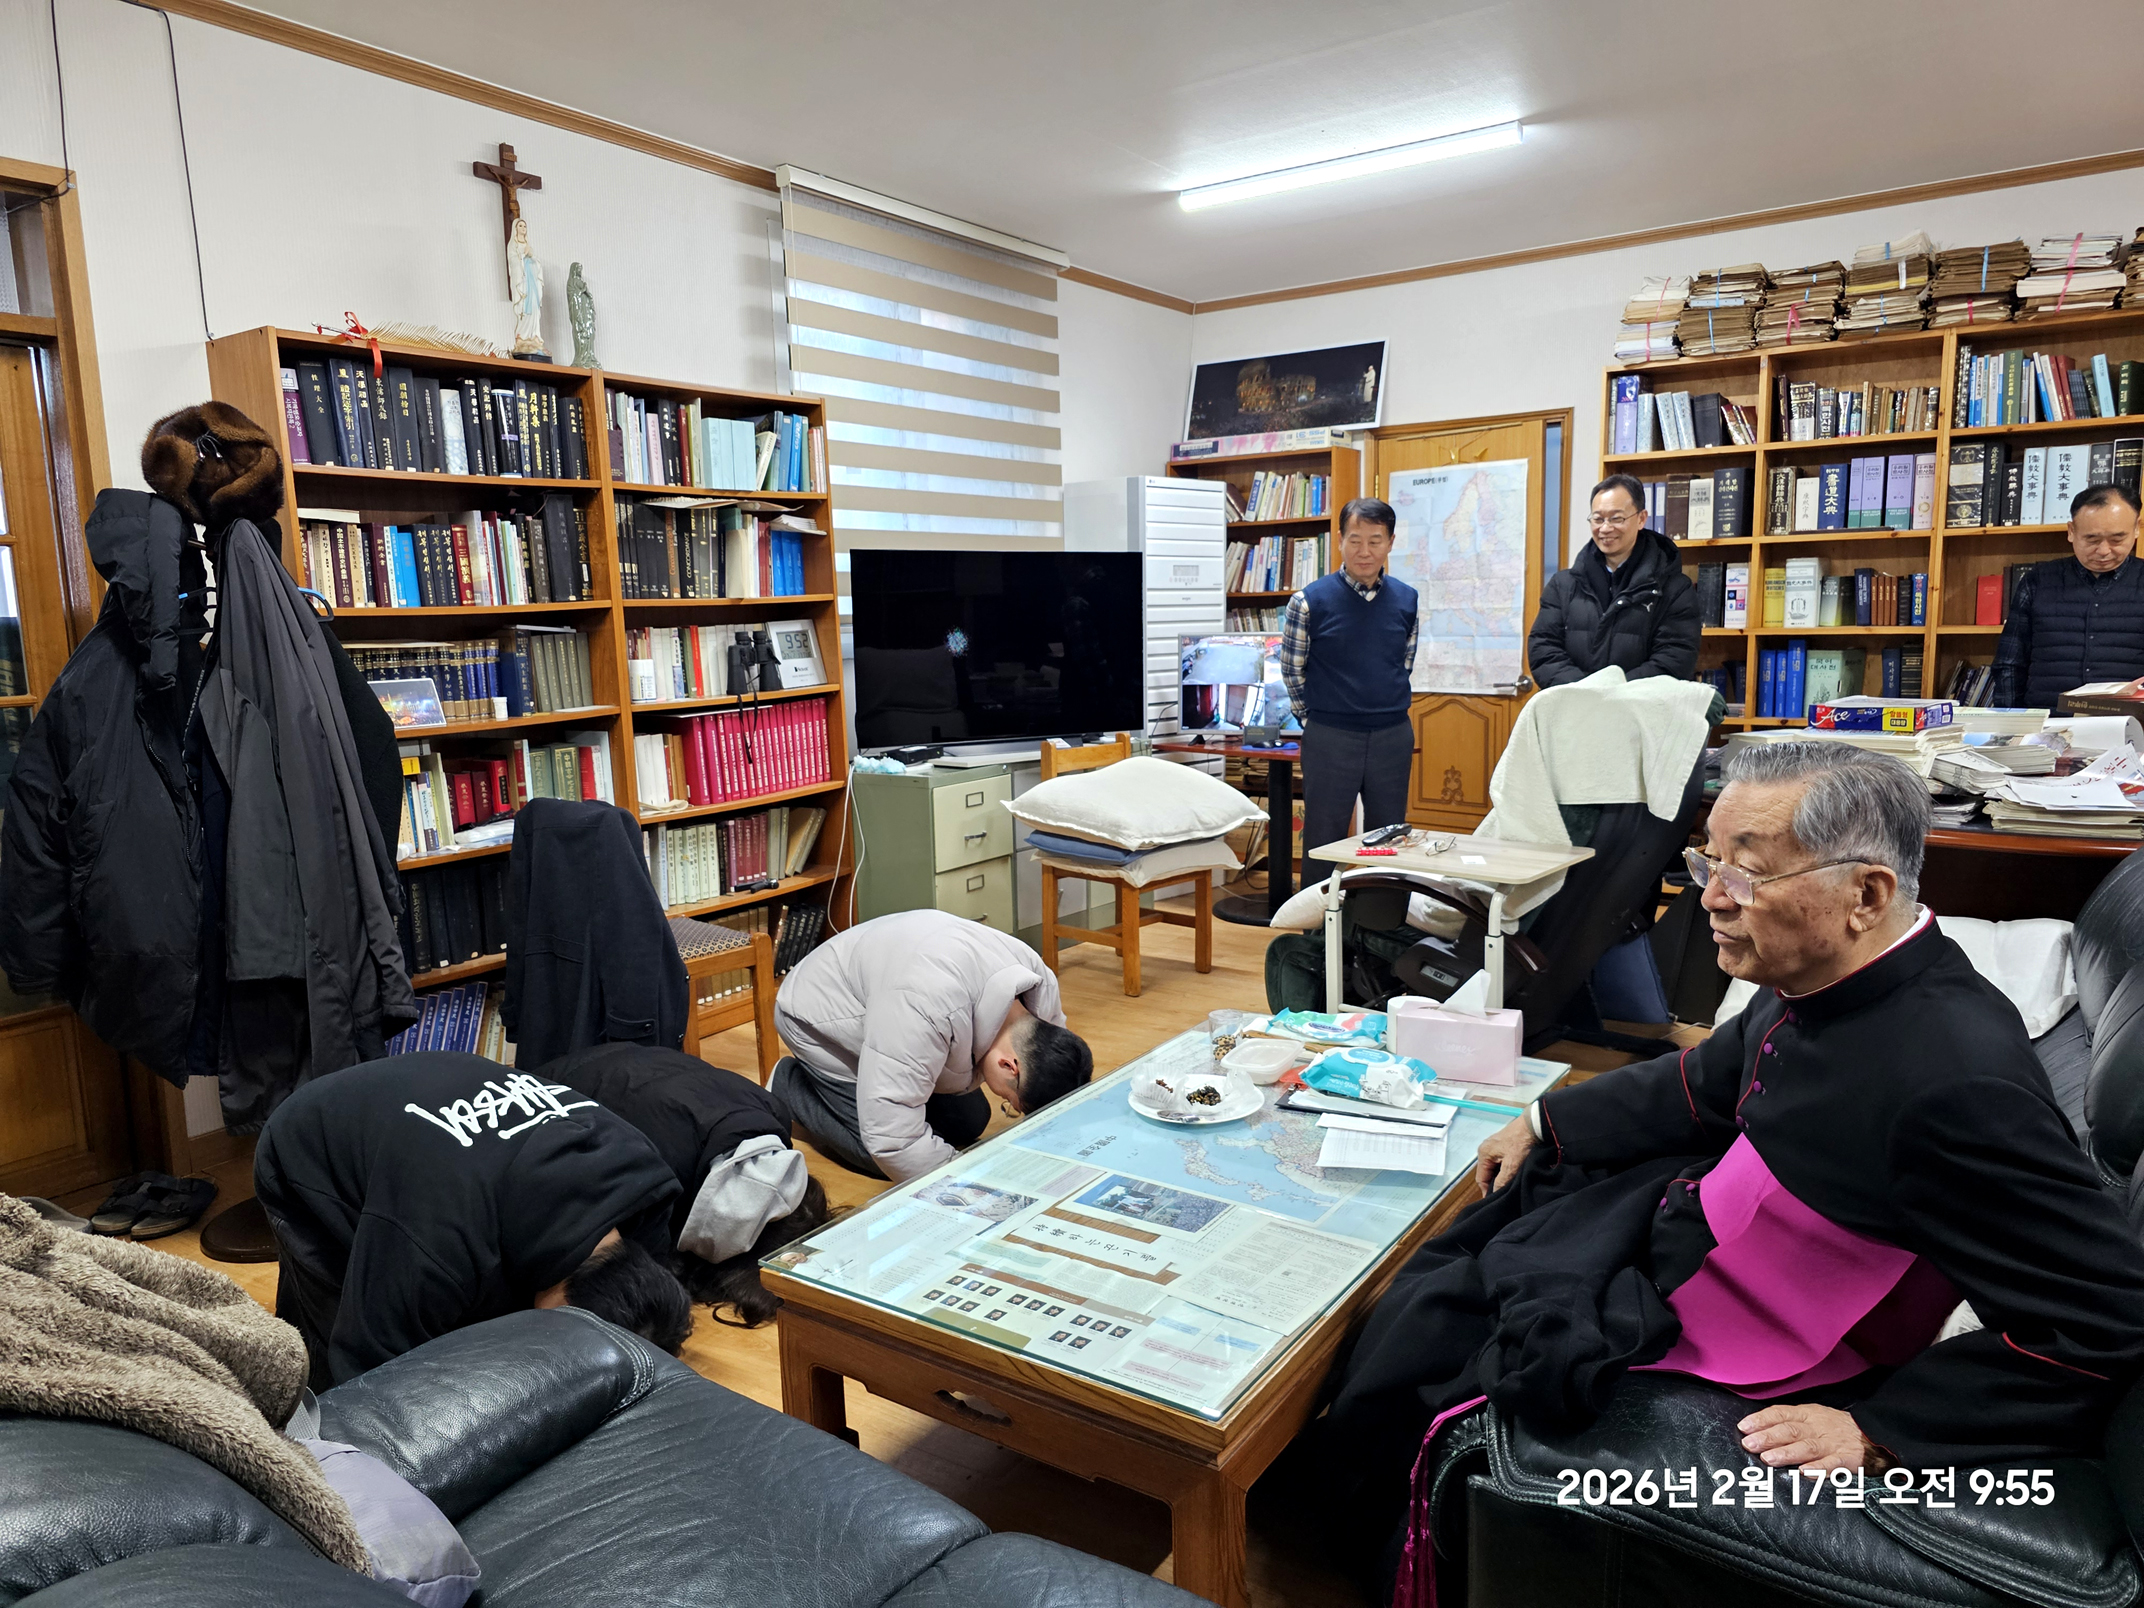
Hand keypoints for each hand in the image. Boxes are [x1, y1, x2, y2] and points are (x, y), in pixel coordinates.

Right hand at [1473, 1113, 1536, 1193]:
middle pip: (1487, 1173)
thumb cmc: (1521, 1144)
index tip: (1496, 1202)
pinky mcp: (1504, 1145)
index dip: (1487, 1192)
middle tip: (1506, 1195)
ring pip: (1495, 1168)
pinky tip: (1514, 1174)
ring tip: (1511, 1186)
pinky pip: (1501, 1162)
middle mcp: (1486, 1149)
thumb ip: (1501, 1181)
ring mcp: (1495, 1146)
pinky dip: (1506, 1169)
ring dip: (1502, 1177)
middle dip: (1495, 1184)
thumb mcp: (1511, 1165)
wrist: (1535, 1124)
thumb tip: (1495, 1194)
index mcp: (1483, 1154)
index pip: (1481, 1179)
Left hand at [1737, 1403, 1866, 1472]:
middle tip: (1748, 1445)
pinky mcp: (1847, 1459)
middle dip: (1768, 1437)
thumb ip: (1788, 1422)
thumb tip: (1755, 1431)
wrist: (1875, 1433)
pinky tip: (1805, 1473)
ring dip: (1786, 1453)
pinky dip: (1819, 1469)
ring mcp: (1832, 1443)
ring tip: (1768, 1459)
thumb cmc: (1835, 1428)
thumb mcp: (1812, 1416)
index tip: (1743, 1427)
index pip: (1780, 1414)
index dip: (1761, 1420)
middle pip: (1790, 1430)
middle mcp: (1817, 1427)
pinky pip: (1832, 1464)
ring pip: (1807, 1447)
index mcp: (1807, 1414)